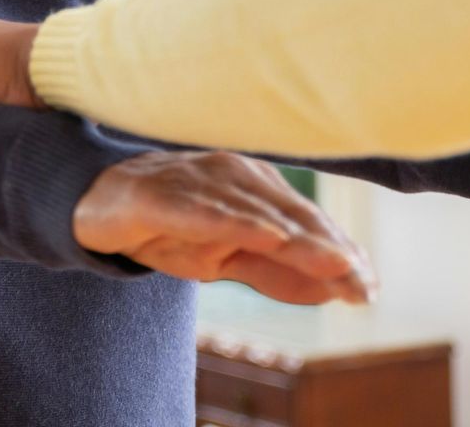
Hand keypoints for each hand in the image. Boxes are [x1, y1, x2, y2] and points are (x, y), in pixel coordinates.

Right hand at [77, 151, 375, 306]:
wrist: (99, 204)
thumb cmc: (171, 226)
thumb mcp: (226, 259)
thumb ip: (275, 273)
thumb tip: (330, 292)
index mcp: (258, 190)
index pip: (308, 224)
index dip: (339, 252)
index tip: (370, 285)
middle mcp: (238, 177)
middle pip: (292, 217)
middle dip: (330, 250)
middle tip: (363, 281)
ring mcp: (202, 181)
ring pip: (259, 213)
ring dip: (300, 241)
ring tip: (337, 263)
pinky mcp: (165, 193)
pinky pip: (207, 211)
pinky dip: (241, 224)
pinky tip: (271, 237)